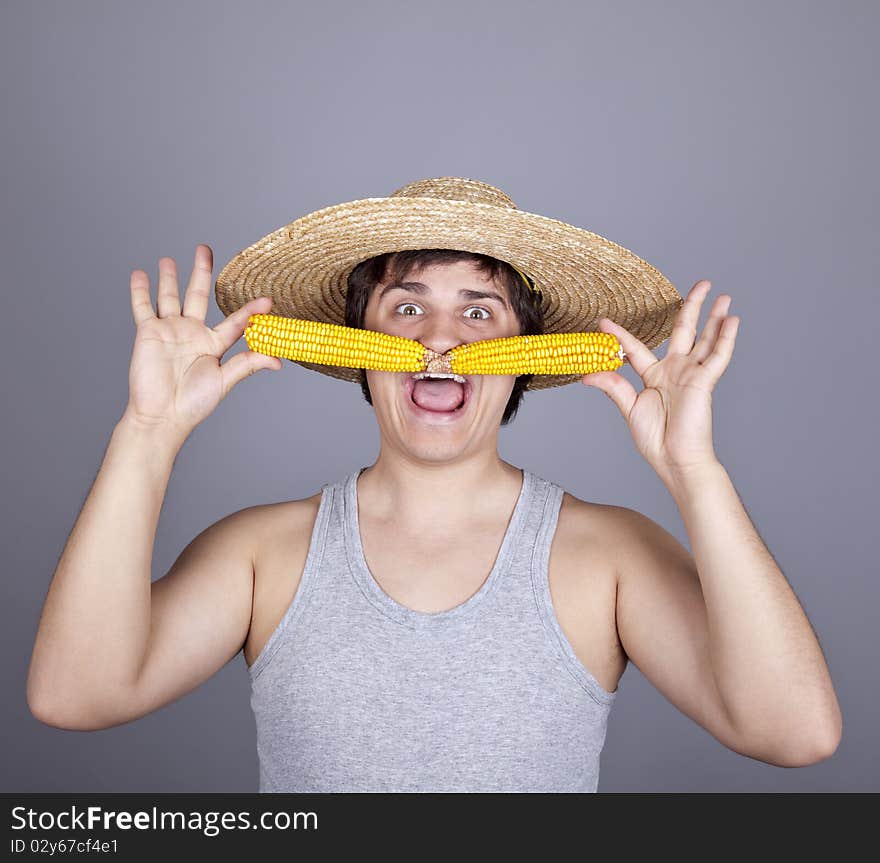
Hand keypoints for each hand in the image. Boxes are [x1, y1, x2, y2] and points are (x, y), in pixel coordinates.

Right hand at [123, 245, 280, 437]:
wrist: (162, 415)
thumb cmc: (194, 403)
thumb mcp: (225, 381)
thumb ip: (248, 365)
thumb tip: (279, 361)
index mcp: (214, 344)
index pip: (236, 321)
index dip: (252, 311)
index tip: (268, 300)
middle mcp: (193, 333)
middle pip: (198, 295)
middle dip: (202, 272)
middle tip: (205, 249)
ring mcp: (170, 331)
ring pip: (169, 297)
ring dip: (169, 278)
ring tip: (170, 259)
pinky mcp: (148, 333)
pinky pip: (143, 307)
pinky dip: (140, 291)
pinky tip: (139, 274)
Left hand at [581, 279, 739, 477]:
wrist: (675, 459)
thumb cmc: (655, 439)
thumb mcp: (629, 408)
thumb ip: (613, 387)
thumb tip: (587, 374)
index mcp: (654, 376)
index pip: (636, 348)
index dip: (620, 335)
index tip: (603, 322)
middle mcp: (675, 370)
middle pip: (684, 331)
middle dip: (692, 307)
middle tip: (700, 285)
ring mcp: (691, 374)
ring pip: (705, 339)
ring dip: (715, 317)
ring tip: (722, 295)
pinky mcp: (705, 382)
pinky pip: (718, 356)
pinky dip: (725, 338)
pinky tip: (731, 319)